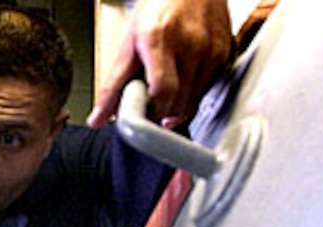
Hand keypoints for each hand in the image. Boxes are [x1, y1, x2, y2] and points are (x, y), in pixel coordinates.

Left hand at [87, 0, 231, 128]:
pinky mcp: (224, 54)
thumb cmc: (157, 10)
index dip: (151, 111)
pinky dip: (190, 96)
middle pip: (178, 102)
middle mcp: (190, 44)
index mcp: (160, 38)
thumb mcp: (127, 44)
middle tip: (148, 108)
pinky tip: (181, 84)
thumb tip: (98, 119)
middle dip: (160, 115)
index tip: (141, 116)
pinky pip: (206, 91)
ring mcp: (211, 49)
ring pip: (193, 102)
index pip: (162, 90)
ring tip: (162, 95)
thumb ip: (113, 85)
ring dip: (175, 109)